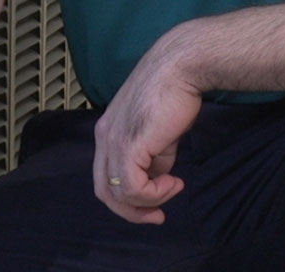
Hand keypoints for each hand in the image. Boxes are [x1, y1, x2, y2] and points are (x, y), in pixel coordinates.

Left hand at [90, 48, 202, 223]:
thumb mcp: (159, 133)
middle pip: (104, 191)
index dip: (128, 198)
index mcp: (107, 132)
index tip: (156, 205)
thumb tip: (157, 177)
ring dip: (148, 202)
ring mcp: (112, 141)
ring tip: (173, 188)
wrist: (181, 68)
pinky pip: (132, 188)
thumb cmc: (174, 93)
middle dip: (132, 211)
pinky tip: (174, 181)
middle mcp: (103, 138)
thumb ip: (153, 156)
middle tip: (158, 216)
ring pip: (117, 194)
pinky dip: (154, 194)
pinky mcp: (126, 145)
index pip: (105, 177)